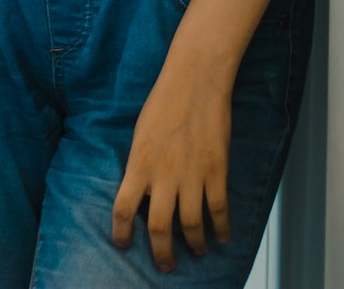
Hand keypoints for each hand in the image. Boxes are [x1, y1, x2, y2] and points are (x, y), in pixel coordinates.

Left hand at [111, 56, 232, 272]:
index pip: (123, 210)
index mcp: (139, 164)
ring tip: (196, 252)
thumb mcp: (141, 133)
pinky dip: (221, 227)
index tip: (123, 245)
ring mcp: (192, 174)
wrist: (195, 78)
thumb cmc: (164, 100)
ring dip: (194, 244)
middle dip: (162, 253)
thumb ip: (141, 165)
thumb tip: (142, 192)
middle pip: (159, 228)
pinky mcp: (216, 169)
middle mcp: (163, 175)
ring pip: (191, 224)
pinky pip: (218, 208)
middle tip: (166, 265)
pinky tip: (221, 236)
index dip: (121, 233)